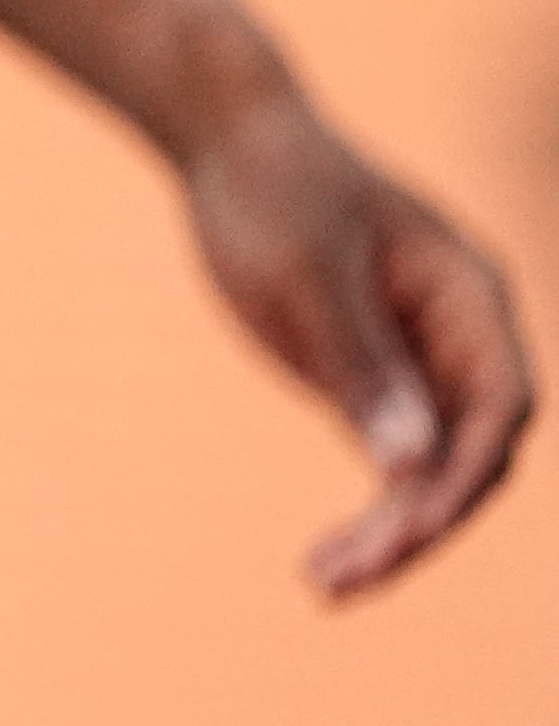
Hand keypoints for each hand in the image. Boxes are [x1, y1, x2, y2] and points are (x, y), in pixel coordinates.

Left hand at [181, 86, 530, 596]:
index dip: (467, 472)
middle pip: (470, 453)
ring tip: (326, 586)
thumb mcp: (306, 271)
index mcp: (469, 297)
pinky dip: (365, 513)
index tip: (417, 524)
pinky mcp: (370, 382)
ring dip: (391, 533)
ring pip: (429, 472)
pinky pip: (387, 464)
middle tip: (356, 577)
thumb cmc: (273, 188)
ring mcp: (418, 364)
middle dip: (422, 521)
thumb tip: (409, 463)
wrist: (227, 139)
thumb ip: (358, 362)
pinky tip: (326, 565)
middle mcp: (459, 339)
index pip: (499, 406)